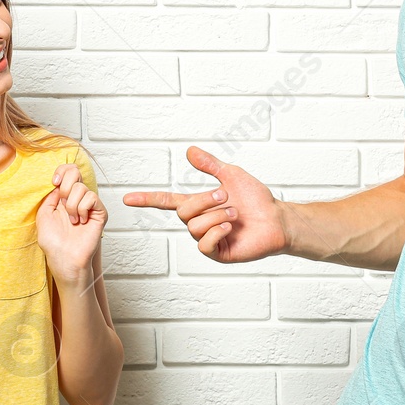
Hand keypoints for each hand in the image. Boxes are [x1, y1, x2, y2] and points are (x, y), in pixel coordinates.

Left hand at [37, 163, 107, 282]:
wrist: (65, 259)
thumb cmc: (54, 243)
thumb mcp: (43, 215)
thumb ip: (49, 196)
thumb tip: (58, 183)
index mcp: (63, 197)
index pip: (67, 172)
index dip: (61, 171)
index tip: (54, 182)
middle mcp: (76, 198)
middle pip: (75, 172)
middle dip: (66, 186)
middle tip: (63, 203)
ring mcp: (89, 205)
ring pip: (82, 188)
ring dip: (72, 205)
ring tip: (72, 220)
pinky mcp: (99, 212)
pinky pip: (92, 198)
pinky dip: (83, 209)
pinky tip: (81, 221)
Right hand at [122, 146, 287, 262]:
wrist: (276, 219)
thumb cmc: (256, 199)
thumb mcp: (231, 175)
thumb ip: (210, 165)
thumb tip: (189, 151)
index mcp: (199, 205)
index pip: (166, 202)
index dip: (147, 199)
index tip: (127, 198)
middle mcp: (199, 222)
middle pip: (183, 211)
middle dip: (205, 200)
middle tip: (226, 197)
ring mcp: (207, 239)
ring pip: (195, 226)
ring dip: (218, 215)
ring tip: (236, 213)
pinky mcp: (218, 253)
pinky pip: (204, 244)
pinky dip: (217, 231)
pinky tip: (231, 227)